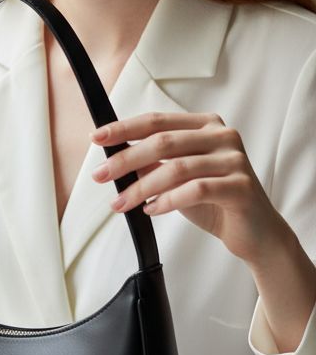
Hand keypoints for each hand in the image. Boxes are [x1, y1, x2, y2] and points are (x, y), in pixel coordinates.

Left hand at [90, 111, 283, 265]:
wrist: (256, 233)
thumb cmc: (214, 202)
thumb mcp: (177, 179)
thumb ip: (152, 164)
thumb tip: (114, 159)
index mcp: (206, 126)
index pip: (157, 121)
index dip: (124, 128)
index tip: (96, 138)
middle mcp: (223, 136)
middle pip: (163, 142)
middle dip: (126, 159)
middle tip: (100, 175)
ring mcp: (234, 160)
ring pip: (176, 168)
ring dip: (141, 187)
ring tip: (121, 203)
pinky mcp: (241, 186)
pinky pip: (195, 190)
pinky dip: (167, 201)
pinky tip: (152, 210)